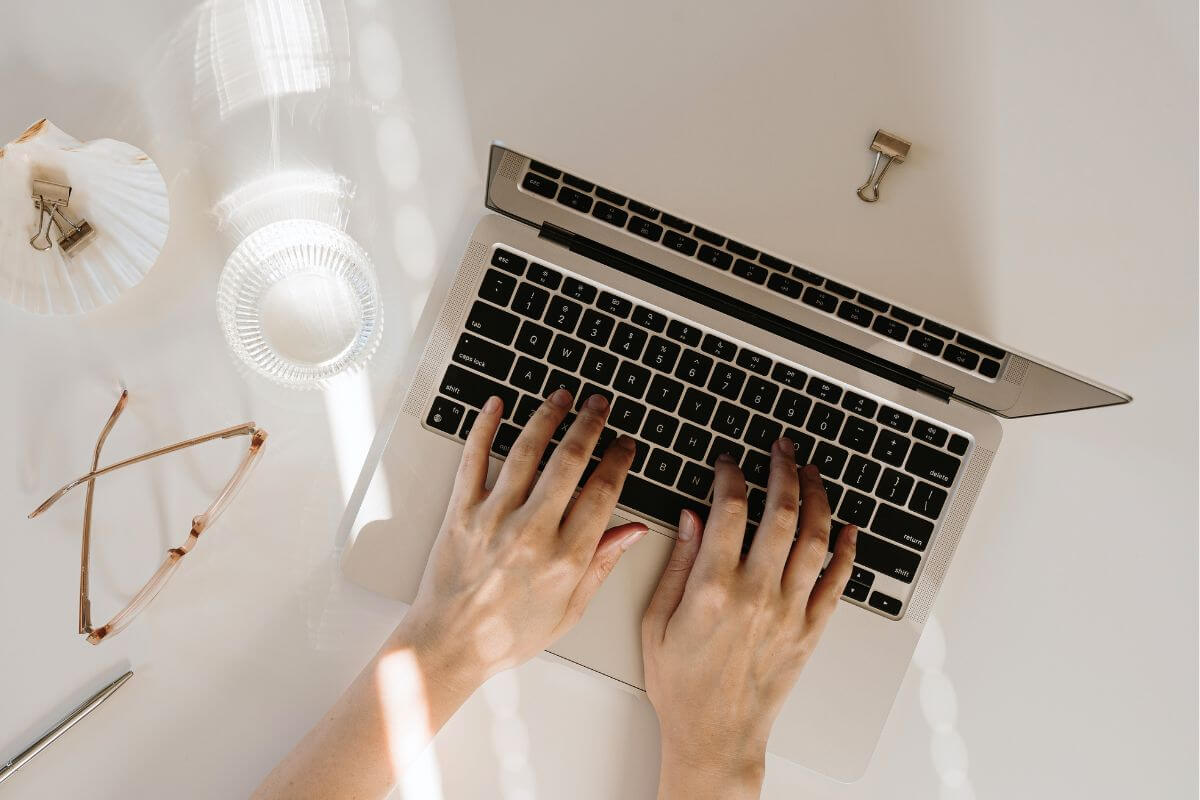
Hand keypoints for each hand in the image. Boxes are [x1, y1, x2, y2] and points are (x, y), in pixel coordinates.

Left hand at [254, 389, 646, 799]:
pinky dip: (483, 428)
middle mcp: (531, 533)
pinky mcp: (460, 513)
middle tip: (599, 405)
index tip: (625, 444)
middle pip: (569, 461)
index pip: (602, 492)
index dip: (618, 460)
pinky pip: (473, 460)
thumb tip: (634, 531)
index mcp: (565, 559)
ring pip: (526, 452)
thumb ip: (602, 565)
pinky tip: (496, 405)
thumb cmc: (509, 635)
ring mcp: (493, 519)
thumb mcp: (570, 610)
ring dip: (548, 416)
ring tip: (562, 396)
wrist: (449, 645)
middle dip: (589, 424)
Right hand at [641, 441, 856, 798]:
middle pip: (781, 513)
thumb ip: (676, 564)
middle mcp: (757, 594)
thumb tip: (691, 517)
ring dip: (816, 497)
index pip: (730, 509)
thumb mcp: (656, 620)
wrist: (715, 735)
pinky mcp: (810, 631)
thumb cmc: (680, 684)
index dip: (730, 475)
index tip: (728, 463)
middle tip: (781, 448)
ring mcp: (789, 612)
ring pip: (814, 538)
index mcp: (713, 588)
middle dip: (783, 469)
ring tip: (811, 472)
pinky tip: (847, 528)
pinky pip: (837, 582)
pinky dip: (846, 550)